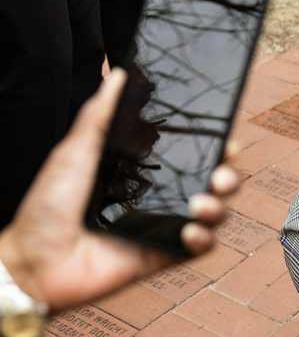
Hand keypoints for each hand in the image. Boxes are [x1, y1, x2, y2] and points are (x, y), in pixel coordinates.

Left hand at [0, 69, 239, 311]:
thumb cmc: (46, 209)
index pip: (191, 154)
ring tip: (200, 204)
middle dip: (228, 177)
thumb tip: (116, 73)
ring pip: (214, 215)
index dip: (215, 146)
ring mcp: (164, 227)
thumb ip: (98, 116)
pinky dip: (203, 239)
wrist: (33, 263)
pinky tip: (189, 232)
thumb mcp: (73, 153)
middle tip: (220, 174)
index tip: (226, 138)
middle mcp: (160, 197)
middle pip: (212, 184)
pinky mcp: (163, 256)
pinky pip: (200, 248)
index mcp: (144, 170)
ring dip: (218, 208)